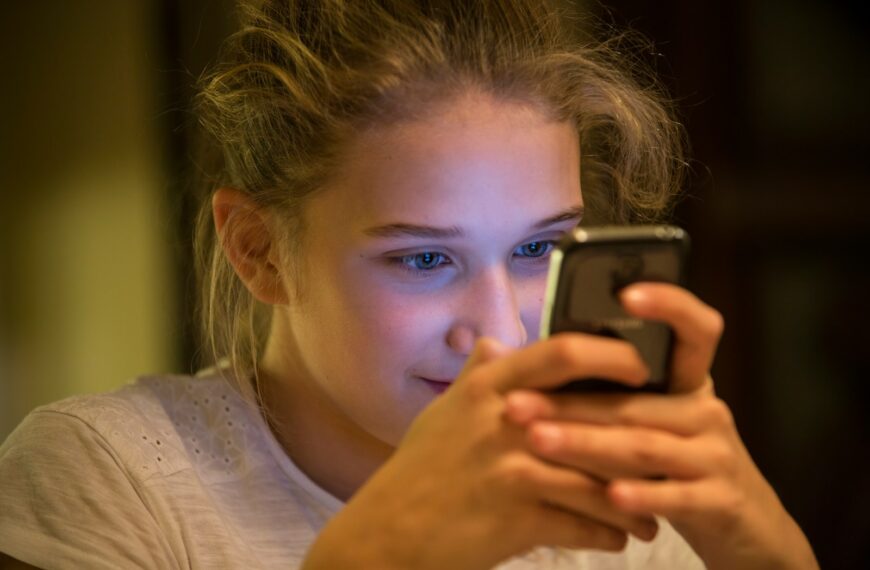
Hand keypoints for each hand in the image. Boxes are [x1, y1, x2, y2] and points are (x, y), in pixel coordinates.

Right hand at [304, 333, 661, 569]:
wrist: (390, 531)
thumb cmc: (419, 470)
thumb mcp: (443, 412)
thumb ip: (476, 376)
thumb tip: (495, 344)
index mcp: (489, 387)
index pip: (562, 352)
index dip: (611, 354)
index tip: (641, 367)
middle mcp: (504, 421)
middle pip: (597, 418)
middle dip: (641, 440)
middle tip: (669, 450)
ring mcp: (512, 470)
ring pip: (599, 480)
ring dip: (633, 500)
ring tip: (650, 512)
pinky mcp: (518, 518)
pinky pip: (583, 525)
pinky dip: (609, 534)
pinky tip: (621, 537)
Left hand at [503, 283, 818, 569]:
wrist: (746, 526)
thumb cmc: (677, 467)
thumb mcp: (652, 424)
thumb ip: (605, 395)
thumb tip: (523, 355)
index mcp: (687, 384)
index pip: (694, 330)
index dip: (668, 305)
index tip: (626, 293)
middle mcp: (705, 411)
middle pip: (633, 400)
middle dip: (568, 402)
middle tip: (515, 403)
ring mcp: (716, 455)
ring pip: (644, 445)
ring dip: (586, 444)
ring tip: (538, 441)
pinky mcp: (721, 500)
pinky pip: (675, 496)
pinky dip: (641, 495)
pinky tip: (607, 497)